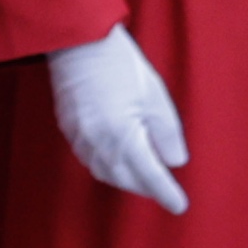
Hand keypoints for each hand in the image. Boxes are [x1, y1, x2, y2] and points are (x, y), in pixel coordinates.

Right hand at [46, 24, 189, 213]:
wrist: (79, 41)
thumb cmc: (120, 63)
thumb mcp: (155, 96)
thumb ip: (167, 134)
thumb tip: (174, 161)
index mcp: (123, 135)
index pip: (150, 176)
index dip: (166, 193)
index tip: (179, 206)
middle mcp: (98, 143)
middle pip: (125, 180)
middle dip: (145, 187)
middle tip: (164, 188)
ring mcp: (79, 137)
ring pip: (105, 173)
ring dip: (125, 179)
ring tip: (142, 173)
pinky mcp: (68, 129)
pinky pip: (89, 159)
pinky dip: (107, 165)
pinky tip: (117, 156)